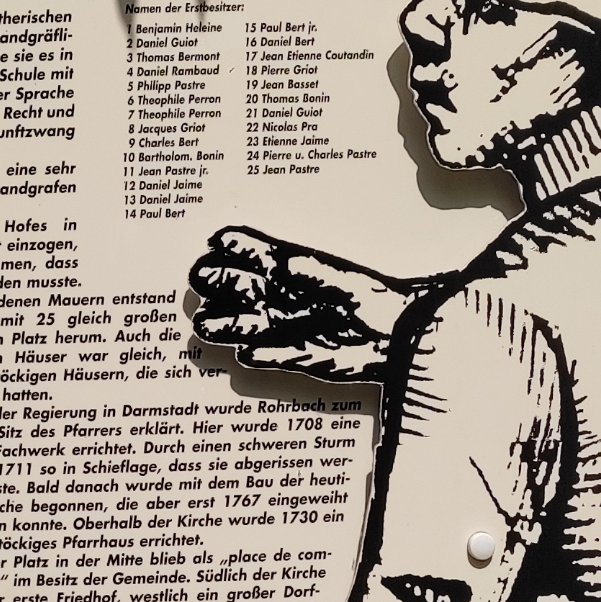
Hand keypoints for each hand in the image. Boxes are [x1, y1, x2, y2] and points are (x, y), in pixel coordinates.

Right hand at [188, 228, 414, 378]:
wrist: (397, 337)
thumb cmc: (366, 297)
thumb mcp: (327, 275)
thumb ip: (291, 267)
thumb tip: (256, 256)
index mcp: (289, 267)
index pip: (250, 251)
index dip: (230, 247)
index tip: (215, 245)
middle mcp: (282, 295)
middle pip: (239, 287)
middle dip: (218, 283)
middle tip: (202, 282)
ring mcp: (285, 326)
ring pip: (246, 324)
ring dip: (226, 324)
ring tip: (205, 326)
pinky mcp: (295, 356)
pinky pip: (269, 356)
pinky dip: (259, 355)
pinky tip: (246, 354)